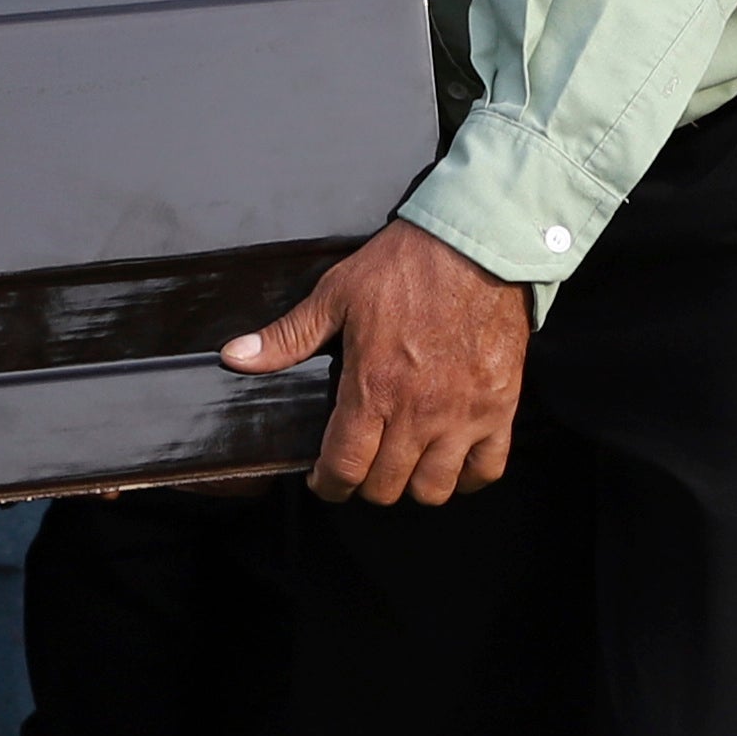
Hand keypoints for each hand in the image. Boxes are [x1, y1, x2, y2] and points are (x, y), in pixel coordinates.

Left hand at [221, 219, 529, 506]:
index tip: (324, 479)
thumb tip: (237, 356)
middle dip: (365, 483)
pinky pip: (486, 470)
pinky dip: (468, 476)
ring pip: (433, 489)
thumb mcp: (337, 295)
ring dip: (412, 485)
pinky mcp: (499, 408)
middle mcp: (418, 413)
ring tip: (404, 464)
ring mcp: (462, 415)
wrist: (476, 246)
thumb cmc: (406, 268)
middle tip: (361, 463)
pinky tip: (452, 460)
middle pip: (385, 487)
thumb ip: (288, 336)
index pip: (344, 468)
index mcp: (372, 389)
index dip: (327, 485)